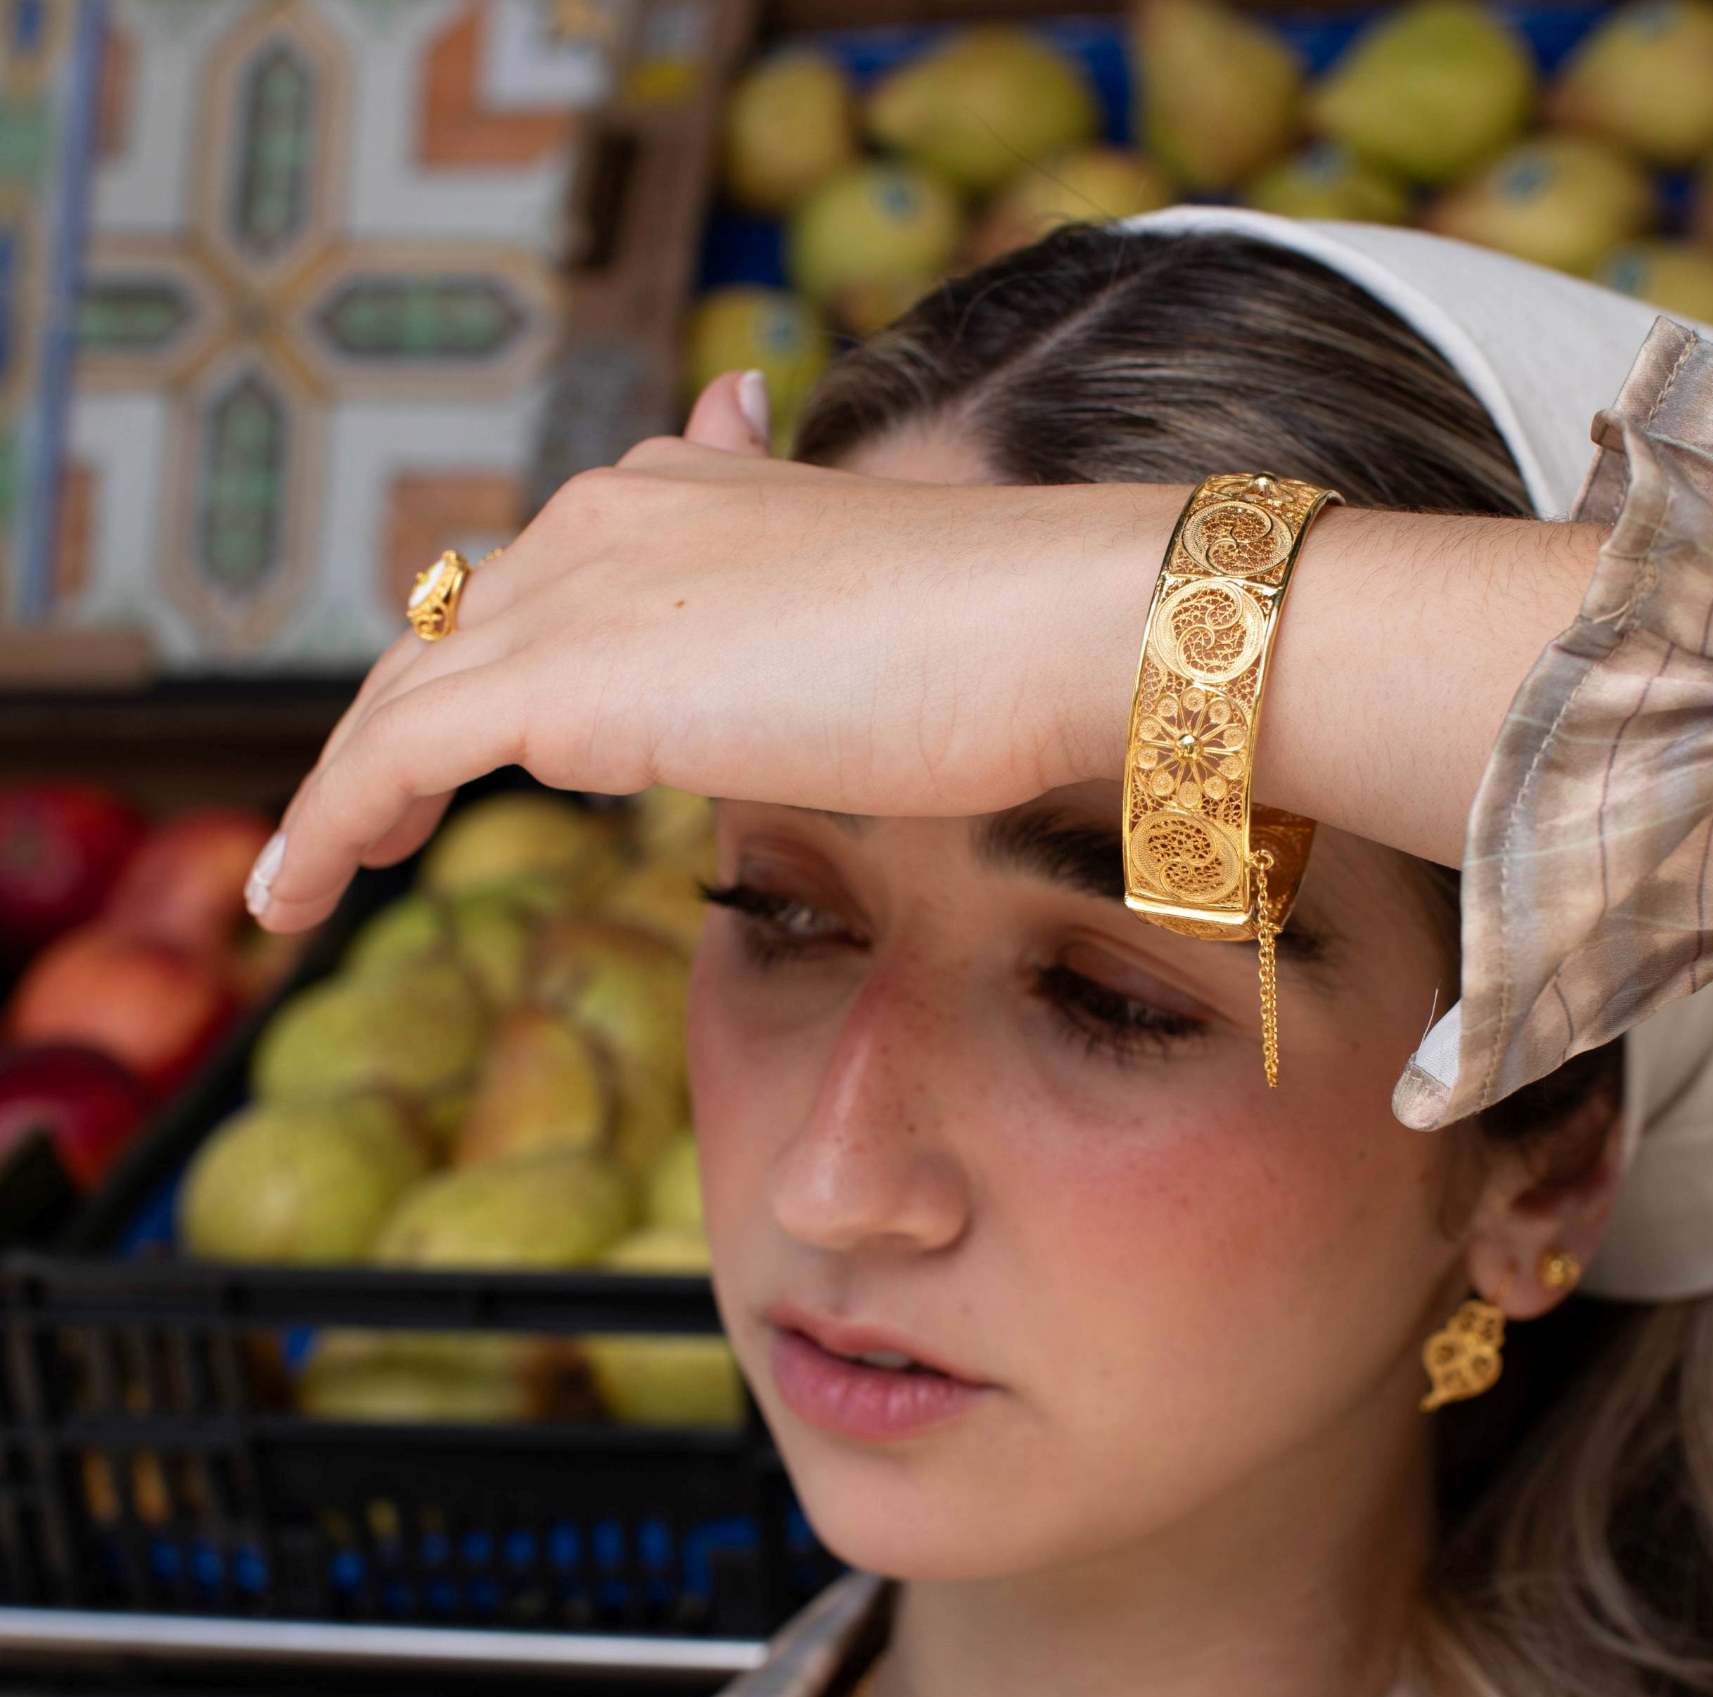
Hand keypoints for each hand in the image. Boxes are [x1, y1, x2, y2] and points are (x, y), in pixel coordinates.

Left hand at [250, 373, 1178, 932]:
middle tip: (361, 822)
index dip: (479, 674)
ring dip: (343, 791)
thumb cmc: (992, 635)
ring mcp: (576, 588)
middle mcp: (602, 516)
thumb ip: (779, 553)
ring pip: (402, 696)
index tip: (456, 748)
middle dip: (390, 734)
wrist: (1040, 624)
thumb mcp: (861, 590)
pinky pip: (397, 755)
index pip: (532, 589)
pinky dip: (330, 824)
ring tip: (309, 877)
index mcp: (672, 488)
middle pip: (447, 638)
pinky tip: (303, 894)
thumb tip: (738, 417)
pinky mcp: (560, 679)